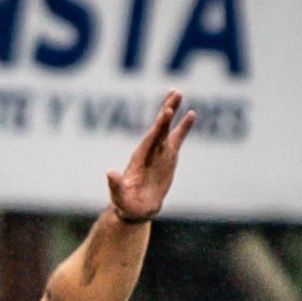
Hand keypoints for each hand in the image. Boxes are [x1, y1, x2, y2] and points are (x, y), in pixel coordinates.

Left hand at [106, 90, 195, 224]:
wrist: (136, 208)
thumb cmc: (125, 203)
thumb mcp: (119, 196)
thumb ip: (115, 185)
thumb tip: (110, 173)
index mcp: (140, 157)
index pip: (151, 138)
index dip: (159, 126)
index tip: (167, 112)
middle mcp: (150, 150)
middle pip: (160, 127)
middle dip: (166, 110)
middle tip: (175, 92)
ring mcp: (160, 152)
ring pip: (168, 128)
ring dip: (173, 110)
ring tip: (178, 92)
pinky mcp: (168, 157)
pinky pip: (178, 138)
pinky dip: (184, 127)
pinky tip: (191, 113)